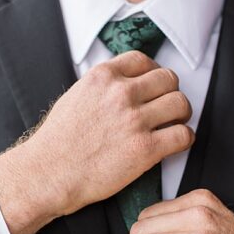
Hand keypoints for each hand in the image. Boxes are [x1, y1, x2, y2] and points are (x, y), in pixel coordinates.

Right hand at [0, 52, 193, 233]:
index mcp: (103, 77)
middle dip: (171, 93)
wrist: (48, 173)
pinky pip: (183, 135)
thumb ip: (103, 87)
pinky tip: (175, 143)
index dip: (153, 73)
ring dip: (181, 114)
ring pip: (181, 104)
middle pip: (168, 79)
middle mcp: (121, 94)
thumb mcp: (77, 96)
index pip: (143, 60)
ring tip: (174, 124)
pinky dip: (185, 138)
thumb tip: (126, 84)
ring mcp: (135, 120)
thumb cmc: (58, 142)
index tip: (154, 86)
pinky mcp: (146, 148)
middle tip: (168, 107)